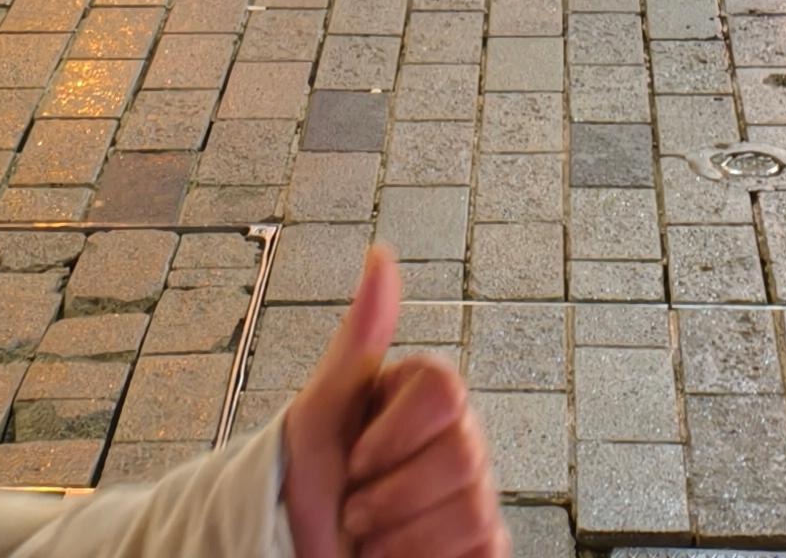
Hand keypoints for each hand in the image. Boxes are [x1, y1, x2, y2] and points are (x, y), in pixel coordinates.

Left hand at [283, 246, 505, 557]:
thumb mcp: (321, 411)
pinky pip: (484, 552)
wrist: (301, 555)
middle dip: (392, 495)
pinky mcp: (483, 549)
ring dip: (403, 539)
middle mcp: (460, 443)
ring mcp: (475, 498)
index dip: (394, 434)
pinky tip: (406, 557)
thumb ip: (358, 337)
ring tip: (374, 540)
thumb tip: (381, 257)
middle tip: (358, 508)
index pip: (446, 390)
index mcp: (426, 401)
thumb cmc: (309, 487)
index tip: (357, 457)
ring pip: (472, 511)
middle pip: (463, 455)